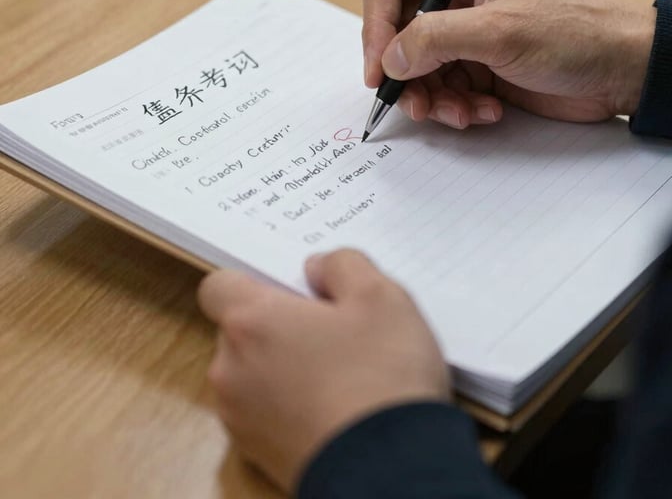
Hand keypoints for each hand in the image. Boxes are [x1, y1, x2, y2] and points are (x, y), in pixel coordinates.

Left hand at [197, 250, 449, 492]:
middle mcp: (230, 369)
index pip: (218, 285)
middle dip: (277, 324)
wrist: (390, 470)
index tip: (294, 291)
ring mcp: (239, 419)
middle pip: (239, 330)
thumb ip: (342, 264)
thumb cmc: (382, 372)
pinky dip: (287, 404)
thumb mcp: (380, 296)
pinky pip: (263, 411)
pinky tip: (333, 407)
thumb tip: (315, 268)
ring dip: (282, 365)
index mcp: (251, 323)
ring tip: (339, 372)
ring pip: (251, 372)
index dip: (253, 281)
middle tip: (331, 329)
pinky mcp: (255, 455)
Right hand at [362, 0, 655, 125]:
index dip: (376, 23)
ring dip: (430, 97)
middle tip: (414, 104)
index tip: (378, 67)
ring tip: (459, 114)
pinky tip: (486, 112)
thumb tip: (388, 59)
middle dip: (404, 72)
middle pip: (397, 30)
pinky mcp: (479, 66)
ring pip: (416, 67)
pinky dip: (455, 107)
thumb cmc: (577, 32)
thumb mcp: (500, 31)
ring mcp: (468, 32)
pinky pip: (443, 88)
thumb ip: (435, 40)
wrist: (625, 71)